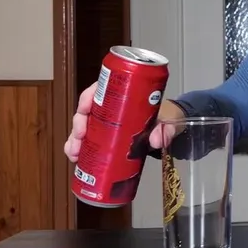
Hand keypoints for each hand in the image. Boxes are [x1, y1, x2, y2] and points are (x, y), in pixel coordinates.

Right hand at [63, 83, 185, 161]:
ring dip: (75, 139)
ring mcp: (109, 123)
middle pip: (89, 109)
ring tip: (74, 153)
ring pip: (86, 127)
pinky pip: (90, 141)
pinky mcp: (109, 138)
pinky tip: (76, 159)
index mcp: (125, 94)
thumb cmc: (169, 115)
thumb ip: (166, 128)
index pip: (102, 89)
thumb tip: (155, 140)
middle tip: (79, 136)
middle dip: (79, 122)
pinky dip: (81, 149)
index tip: (85, 108)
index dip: (89, 96)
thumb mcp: (170, 118)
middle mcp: (113, 107)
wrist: (173, 126)